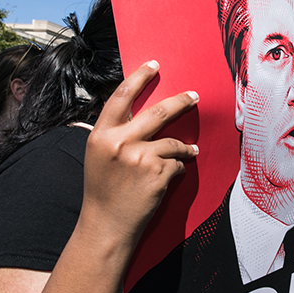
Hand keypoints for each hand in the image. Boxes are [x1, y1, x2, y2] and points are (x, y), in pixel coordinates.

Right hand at [82, 60, 198, 246]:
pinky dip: (178, 169)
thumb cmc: (103, 193)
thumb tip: (140, 115)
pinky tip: (168, 179)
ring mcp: (139, 157)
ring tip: (189, 152)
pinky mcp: (157, 173)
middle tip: (194, 96)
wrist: (106, 227)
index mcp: (100, 135)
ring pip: (173, 142)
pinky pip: (177, 163)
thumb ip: (115, 134)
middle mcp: (118, 142)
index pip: (122, 97)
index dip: (139, 77)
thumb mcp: (99, 156)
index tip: (154, 65)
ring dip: (184, 149)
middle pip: (157, 112)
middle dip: (180, 102)